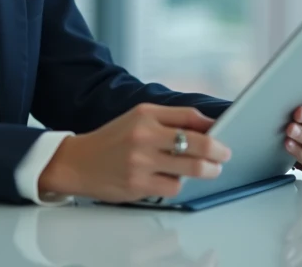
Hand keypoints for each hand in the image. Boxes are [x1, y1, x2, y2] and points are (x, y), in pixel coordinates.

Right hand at [38, 104, 231, 202]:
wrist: (77, 162)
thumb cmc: (111, 140)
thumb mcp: (136, 118)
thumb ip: (168, 120)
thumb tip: (205, 126)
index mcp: (145, 114)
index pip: (190, 117)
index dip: (212, 126)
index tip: (222, 133)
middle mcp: (144, 135)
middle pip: (198, 143)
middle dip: (218, 151)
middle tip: (225, 154)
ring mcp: (142, 162)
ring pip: (191, 168)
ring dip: (206, 170)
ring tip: (211, 169)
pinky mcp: (138, 184)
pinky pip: (174, 187)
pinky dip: (179, 184)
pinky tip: (176, 180)